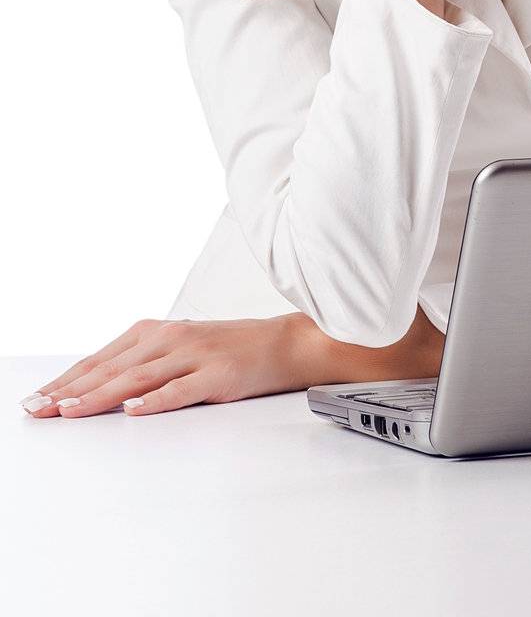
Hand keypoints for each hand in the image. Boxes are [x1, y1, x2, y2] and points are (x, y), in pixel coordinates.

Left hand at [19, 314, 308, 418]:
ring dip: (100, 395)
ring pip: (138, 377)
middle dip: (71, 390)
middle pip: (112, 367)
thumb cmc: (227, 350)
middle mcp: (170, 337)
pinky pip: (181, 389)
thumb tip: (94, 392)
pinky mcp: (217, 374)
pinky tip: (133, 411)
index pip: (100, 358)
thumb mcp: (179, 350)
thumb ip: (141, 365)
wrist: (283, 342)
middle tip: (38, 409)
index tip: (36, 400)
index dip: (66, 379)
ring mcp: (194, 354)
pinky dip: (155, 400)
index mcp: (156, 331)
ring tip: (71, 410)